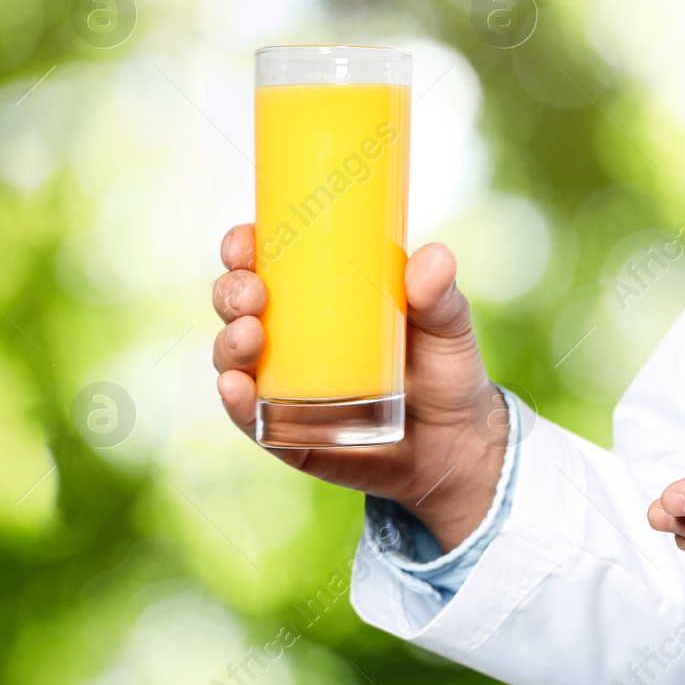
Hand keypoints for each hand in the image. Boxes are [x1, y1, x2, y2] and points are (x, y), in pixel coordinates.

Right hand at [212, 224, 504, 548]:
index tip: (247, 241)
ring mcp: (281, 384)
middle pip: (237, 304)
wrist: (455, 443)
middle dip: (232, 293)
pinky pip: (249, 417)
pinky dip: (235, 401)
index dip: (243, 245)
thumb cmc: (444, 368)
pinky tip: (235, 386)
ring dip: (229, 343)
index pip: (265, 260)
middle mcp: (288, 336)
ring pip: (233, 356)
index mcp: (318, 294)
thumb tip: (434, 257)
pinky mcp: (285, 433)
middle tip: (254, 295)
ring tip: (250, 336)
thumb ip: (439, 295)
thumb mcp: (447, 326)